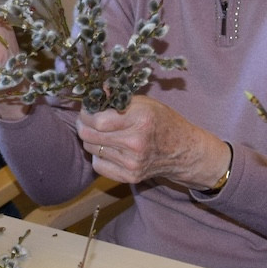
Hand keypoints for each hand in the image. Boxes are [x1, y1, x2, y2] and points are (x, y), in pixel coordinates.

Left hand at [77, 97, 229, 189]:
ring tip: (101, 132)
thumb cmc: (162, 121)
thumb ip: (118, 97)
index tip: (87, 109)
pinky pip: (98, 165)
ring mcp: (132, 162)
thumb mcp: (145, 103)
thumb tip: (93, 90)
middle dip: (83, 125)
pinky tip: (110, 148)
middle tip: (86, 120)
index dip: (86, 113)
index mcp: (140, 119)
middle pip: (89, 136)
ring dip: (91, 139)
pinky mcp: (130, 176)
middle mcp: (135, 142)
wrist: (183, 150)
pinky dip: (99, 155)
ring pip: (91, 149)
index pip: (97, 120)